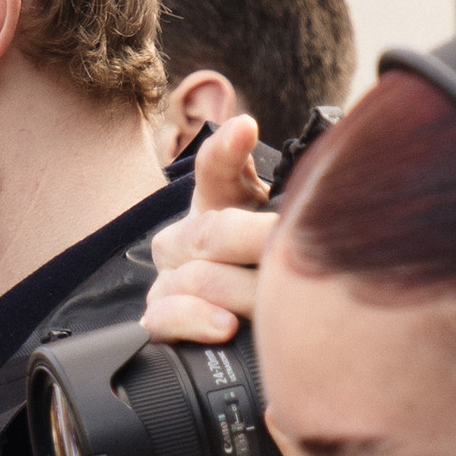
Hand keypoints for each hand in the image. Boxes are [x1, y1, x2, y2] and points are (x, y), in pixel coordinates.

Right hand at [144, 116, 274, 344]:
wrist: (259, 318)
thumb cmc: (273, 269)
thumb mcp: (287, 227)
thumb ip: (294, 190)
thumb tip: (272, 140)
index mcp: (216, 203)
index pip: (216, 167)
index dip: (228, 149)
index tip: (246, 130)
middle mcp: (185, 238)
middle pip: (211, 231)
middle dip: (254, 240)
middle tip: (285, 242)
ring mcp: (169, 278)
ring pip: (191, 275)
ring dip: (234, 289)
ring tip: (267, 297)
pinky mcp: (162, 318)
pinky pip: (164, 317)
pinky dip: (192, 320)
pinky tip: (225, 326)